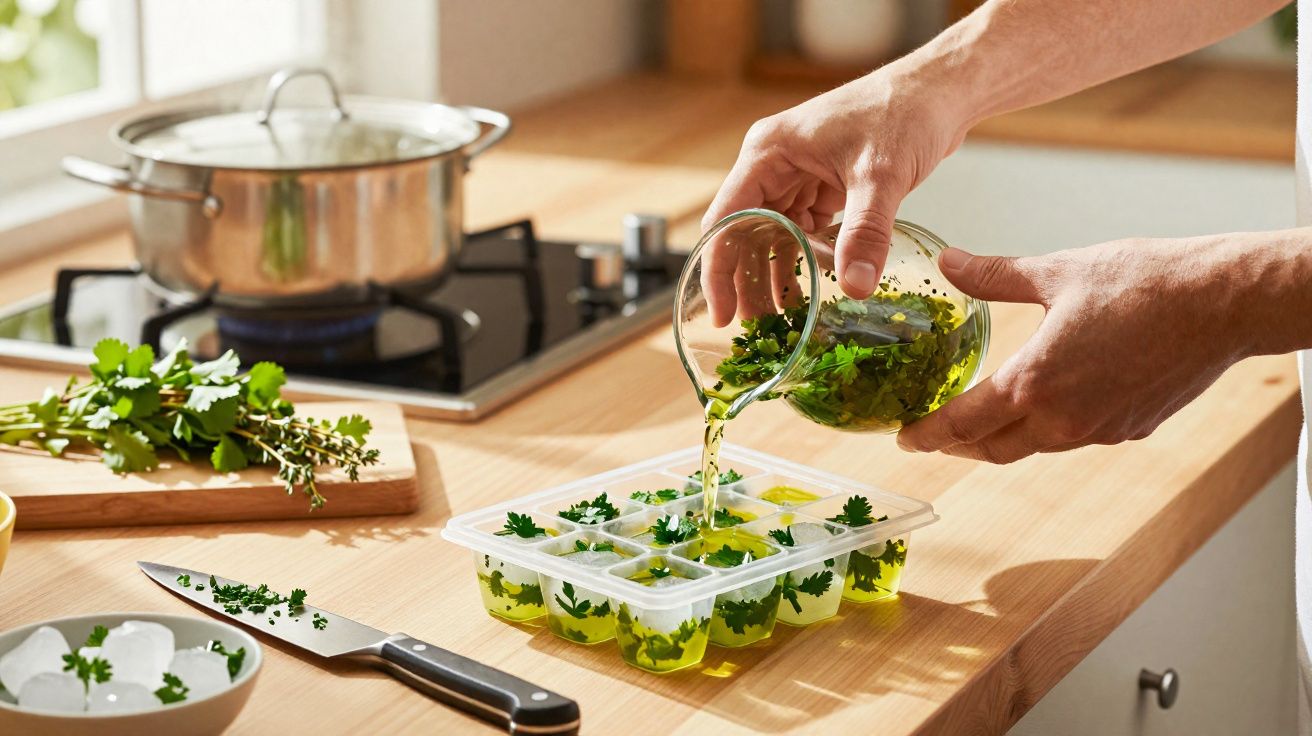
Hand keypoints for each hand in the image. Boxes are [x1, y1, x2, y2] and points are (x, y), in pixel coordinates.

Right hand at [700, 64, 971, 326]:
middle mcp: (774, 164)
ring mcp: (798, 175)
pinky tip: (811, 291)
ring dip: (776, 274)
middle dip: (748, 280)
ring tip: (781, 320)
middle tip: (755, 329)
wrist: (940, 91)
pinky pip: (804, 230)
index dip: (719, 270)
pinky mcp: (823, 185)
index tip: (724, 314)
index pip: (727, 219)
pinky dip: (806, 260)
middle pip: (745, 232)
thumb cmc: (904, 112)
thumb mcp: (881, 176)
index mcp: (768, 153)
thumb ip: (865, 233)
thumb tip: (856, 287)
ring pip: (774, 235)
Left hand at [896, 236, 1257, 463]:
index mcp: (1033, 384)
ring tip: (984, 420)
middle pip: (993, 449)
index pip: (962, 425)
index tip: (905, 440)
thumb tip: (949, 263)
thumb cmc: (1144, 284)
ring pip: (1034, 447)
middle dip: (958, 447)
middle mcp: (1062, 420)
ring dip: (1003, 439)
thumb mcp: (1055, 272)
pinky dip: (1050, 427)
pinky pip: (1075, 437)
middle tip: (935, 437)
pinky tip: (1049, 402)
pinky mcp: (1130, 430)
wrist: (1223, 303)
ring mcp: (1099, 431)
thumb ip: (993, 276)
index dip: (927, 436)